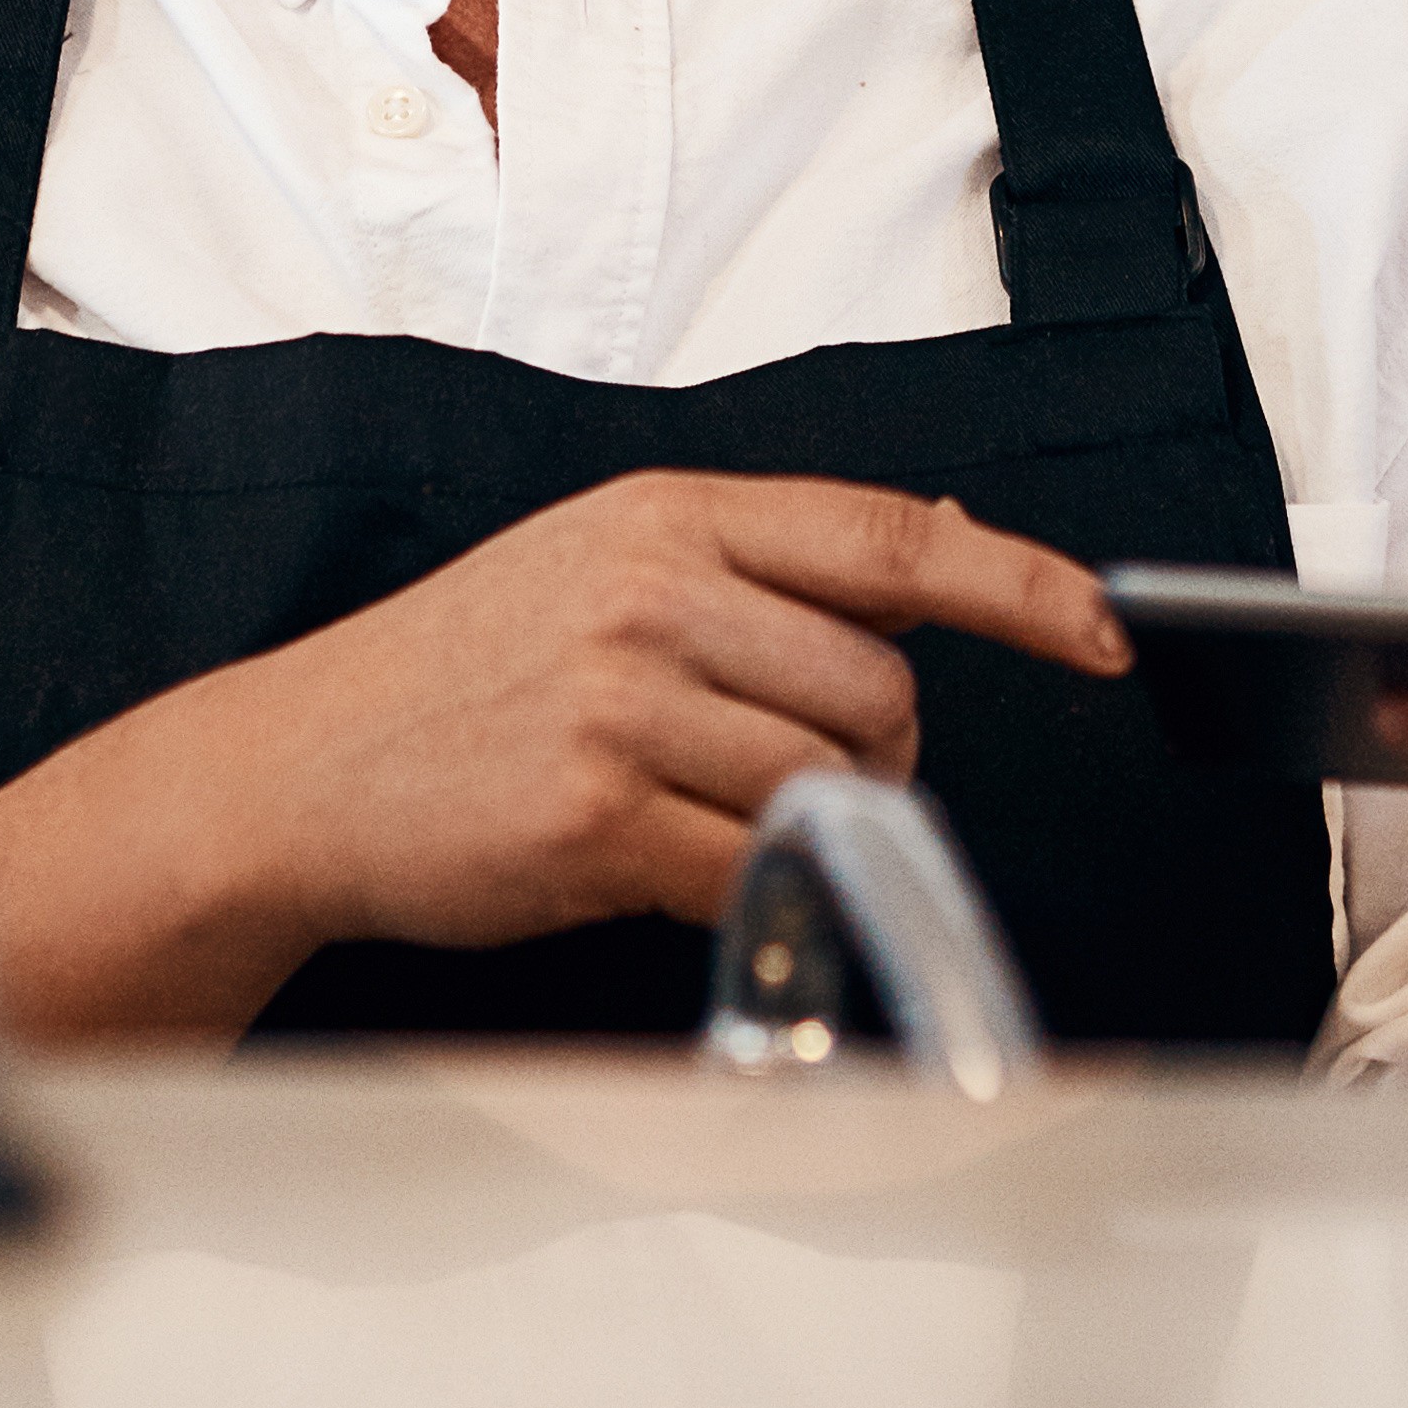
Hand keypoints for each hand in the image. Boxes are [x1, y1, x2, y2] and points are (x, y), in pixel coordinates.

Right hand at [0, 473, 1121, 1039]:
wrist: (303, 769)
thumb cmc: (464, 671)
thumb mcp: (598, 561)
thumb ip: (750, 566)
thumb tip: (934, 570)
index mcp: (667, 516)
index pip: (891, 539)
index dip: (1020, 588)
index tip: (1105, 633)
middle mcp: (653, 596)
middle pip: (880, 687)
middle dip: (873, 749)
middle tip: (780, 766)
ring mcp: (622, 708)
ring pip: (828, 784)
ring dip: (806, 822)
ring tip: (703, 810)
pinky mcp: (596, 820)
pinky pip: (755, 872)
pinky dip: (754, 892)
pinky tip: (677, 869)